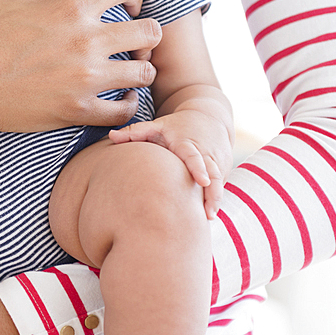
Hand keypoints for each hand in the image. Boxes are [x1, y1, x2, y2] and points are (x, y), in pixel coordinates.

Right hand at [0, 0, 161, 156]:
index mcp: (70, 7)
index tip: (124, 3)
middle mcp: (86, 42)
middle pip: (150, 32)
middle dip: (147, 32)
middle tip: (133, 39)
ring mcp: (85, 79)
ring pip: (144, 72)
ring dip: (140, 68)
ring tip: (128, 68)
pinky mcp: (78, 110)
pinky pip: (124, 111)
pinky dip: (128, 105)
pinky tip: (120, 98)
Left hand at [109, 109, 232, 218]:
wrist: (209, 117)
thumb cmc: (176, 126)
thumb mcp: (157, 125)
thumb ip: (134, 132)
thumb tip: (111, 136)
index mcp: (189, 144)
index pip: (195, 157)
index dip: (199, 169)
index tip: (202, 182)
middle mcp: (207, 153)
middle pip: (214, 175)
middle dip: (213, 194)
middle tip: (208, 214)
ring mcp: (218, 162)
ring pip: (220, 183)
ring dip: (215, 200)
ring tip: (208, 218)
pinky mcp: (224, 169)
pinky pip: (220, 186)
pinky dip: (215, 198)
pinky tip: (207, 214)